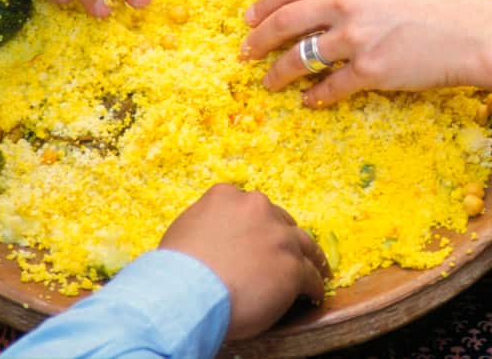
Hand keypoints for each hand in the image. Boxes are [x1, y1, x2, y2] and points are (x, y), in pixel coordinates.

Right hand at [158, 184, 329, 339]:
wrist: (185, 294)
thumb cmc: (175, 271)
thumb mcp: (184, 229)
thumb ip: (206, 223)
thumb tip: (211, 237)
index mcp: (227, 196)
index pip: (249, 205)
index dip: (255, 223)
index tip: (258, 235)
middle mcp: (257, 208)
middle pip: (280, 220)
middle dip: (282, 236)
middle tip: (284, 252)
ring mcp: (279, 237)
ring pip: (304, 244)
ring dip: (310, 257)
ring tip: (316, 268)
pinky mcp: (293, 267)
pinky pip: (311, 276)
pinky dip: (315, 286)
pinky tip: (314, 294)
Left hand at [241, 0, 491, 121]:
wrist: (478, 30)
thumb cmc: (445, 3)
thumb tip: (328, 6)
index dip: (266, 3)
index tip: (250, 17)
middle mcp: (346, 4)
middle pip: (285, 21)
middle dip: (259, 39)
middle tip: (244, 52)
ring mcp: (356, 39)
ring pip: (300, 58)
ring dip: (279, 72)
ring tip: (269, 82)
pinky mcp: (370, 72)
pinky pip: (329, 88)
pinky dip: (315, 96)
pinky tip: (309, 101)